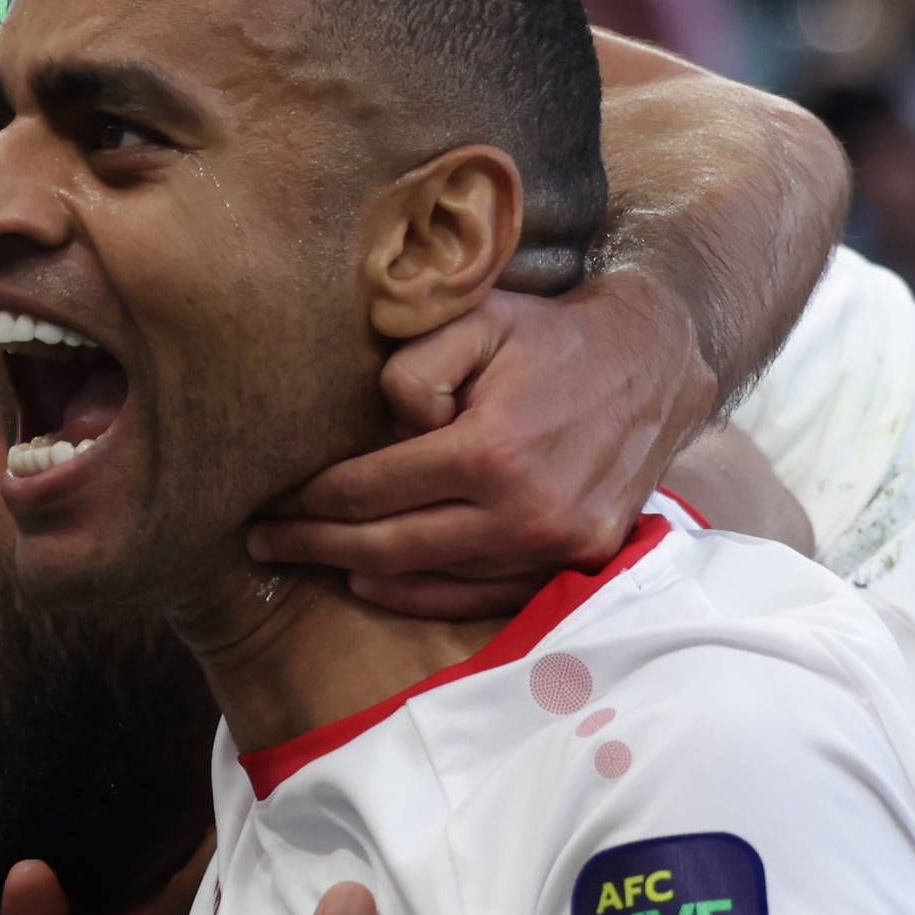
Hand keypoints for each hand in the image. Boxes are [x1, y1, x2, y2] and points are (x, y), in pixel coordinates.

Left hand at [250, 275, 714, 617]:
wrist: (653, 362)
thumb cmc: (548, 337)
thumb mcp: (475, 319)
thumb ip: (413, 367)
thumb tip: (385, 431)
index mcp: (491, 451)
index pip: (371, 489)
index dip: (311, 498)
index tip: (269, 500)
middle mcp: (525, 511)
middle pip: (390, 545)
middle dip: (315, 544)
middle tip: (261, 541)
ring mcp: (556, 546)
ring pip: (433, 578)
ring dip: (361, 571)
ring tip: (307, 557)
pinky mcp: (578, 561)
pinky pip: (486, 596)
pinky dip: (425, 595)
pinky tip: (376, 582)